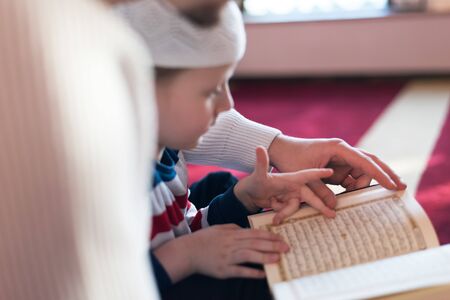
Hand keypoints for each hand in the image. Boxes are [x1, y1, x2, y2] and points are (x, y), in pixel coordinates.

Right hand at [154, 224, 289, 281]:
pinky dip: (252, 272)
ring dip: (264, 257)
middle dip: (272, 245)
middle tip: (286, 247)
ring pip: (249, 256)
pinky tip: (262, 274)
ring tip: (277, 258)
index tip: (281, 237)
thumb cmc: (204, 239)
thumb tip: (248, 230)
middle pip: (255, 243)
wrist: (188, 252)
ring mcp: (228, 257)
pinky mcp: (224, 270)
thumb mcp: (220, 228)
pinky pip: (240, 271)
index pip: (254, 233)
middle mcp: (231, 244)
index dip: (269, 235)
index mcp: (232, 233)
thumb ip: (234, 228)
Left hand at [234, 146, 335, 223]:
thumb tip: (258, 147)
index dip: (320, 173)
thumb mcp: (259, 174)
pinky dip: (282, 214)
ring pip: (297, 206)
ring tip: (276, 213)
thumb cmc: (255, 181)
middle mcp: (295, 186)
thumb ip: (261, 163)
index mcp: (292, 177)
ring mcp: (292, 195)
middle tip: (332, 214)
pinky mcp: (288, 204)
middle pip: (311, 196)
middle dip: (321, 204)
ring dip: (286, 211)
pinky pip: (290, 211)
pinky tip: (273, 216)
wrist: (249, 194)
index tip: (332, 170)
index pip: (308, 174)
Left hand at [268, 135, 406, 207]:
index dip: (380, 174)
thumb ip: (319, 191)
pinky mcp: (337, 166)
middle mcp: (343, 151)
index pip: (364, 161)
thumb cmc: (292, 159)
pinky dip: (354, 186)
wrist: (281, 150)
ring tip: (356, 195)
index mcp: (338, 148)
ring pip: (362, 172)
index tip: (392, 185)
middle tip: (401, 188)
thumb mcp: (304, 176)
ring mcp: (341, 158)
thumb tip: (334, 207)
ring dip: (363, 184)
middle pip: (371, 162)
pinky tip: (352, 194)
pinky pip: (352, 177)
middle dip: (386, 174)